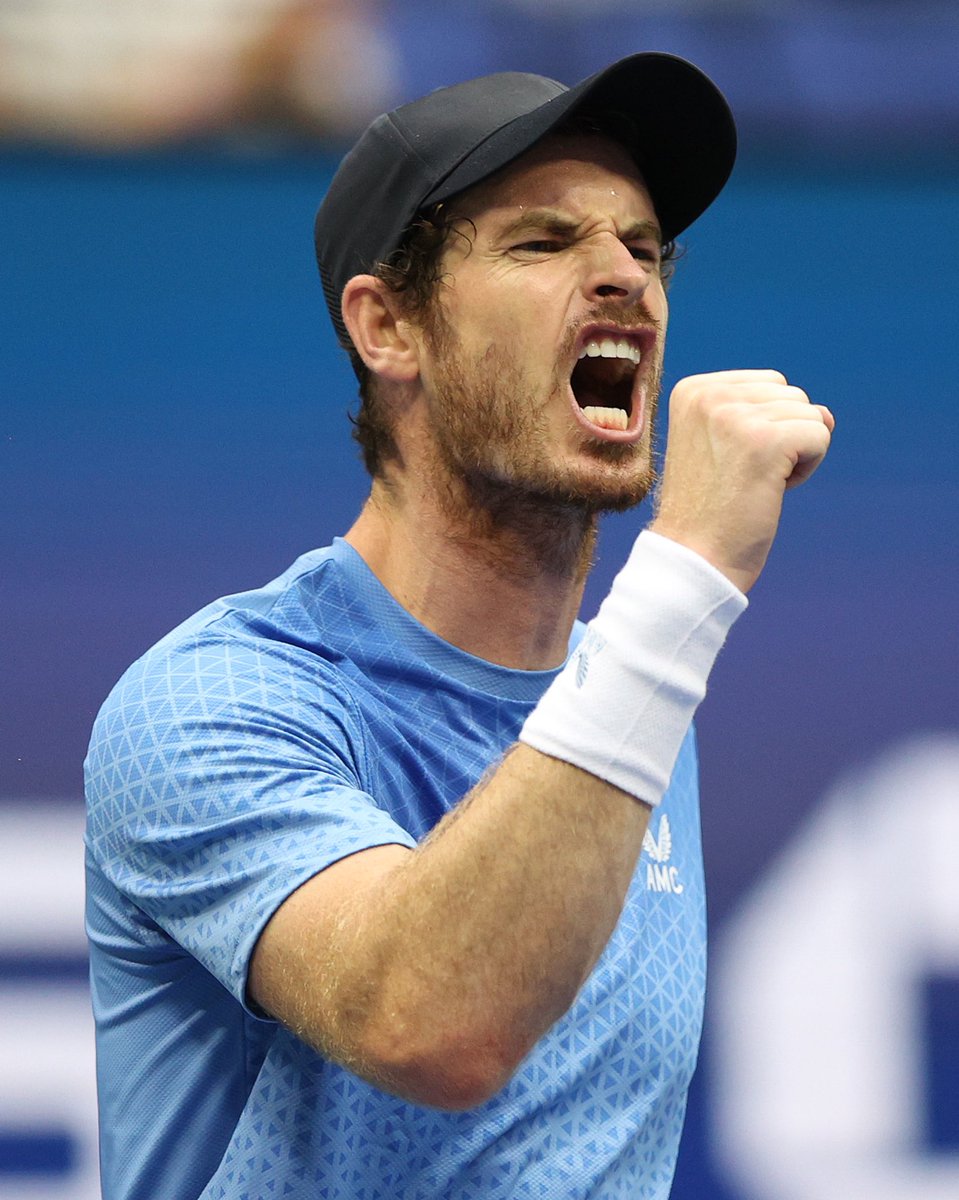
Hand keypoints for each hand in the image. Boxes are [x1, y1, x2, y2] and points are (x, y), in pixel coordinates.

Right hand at [650, 369, 833, 593]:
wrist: (693, 557)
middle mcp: (710, 395)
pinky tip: (772, 489)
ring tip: (753, 483)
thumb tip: (827, 414)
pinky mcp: (766, 441)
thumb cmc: (709, 510)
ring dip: (795, 454)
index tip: (729, 462)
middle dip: (782, 438)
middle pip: (790, 395)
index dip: (763, 427)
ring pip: (810, 414)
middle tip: (742, 477)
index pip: (767, 385)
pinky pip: (820, 436)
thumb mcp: (724, 446)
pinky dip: (807, 469)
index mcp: (693, 390)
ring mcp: (736, 416)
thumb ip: (770, 415)